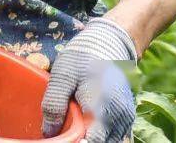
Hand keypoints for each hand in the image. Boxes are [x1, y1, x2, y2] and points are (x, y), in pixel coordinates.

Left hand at [41, 17, 137, 142]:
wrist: (110, 43)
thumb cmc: (83, 57)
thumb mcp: (62, 75)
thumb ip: (54, 103)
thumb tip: (49, 132)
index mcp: (100, 106)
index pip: (92, 141)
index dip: (77, 142)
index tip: (66, 136)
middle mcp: (117, 116)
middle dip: (83, 139)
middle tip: (69, 130)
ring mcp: (125, 118)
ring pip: (108, 141)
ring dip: (92, 136)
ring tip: (79, 125)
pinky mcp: (127, 118)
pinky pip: (115, 136)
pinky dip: (101, 134)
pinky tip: (89, 124)